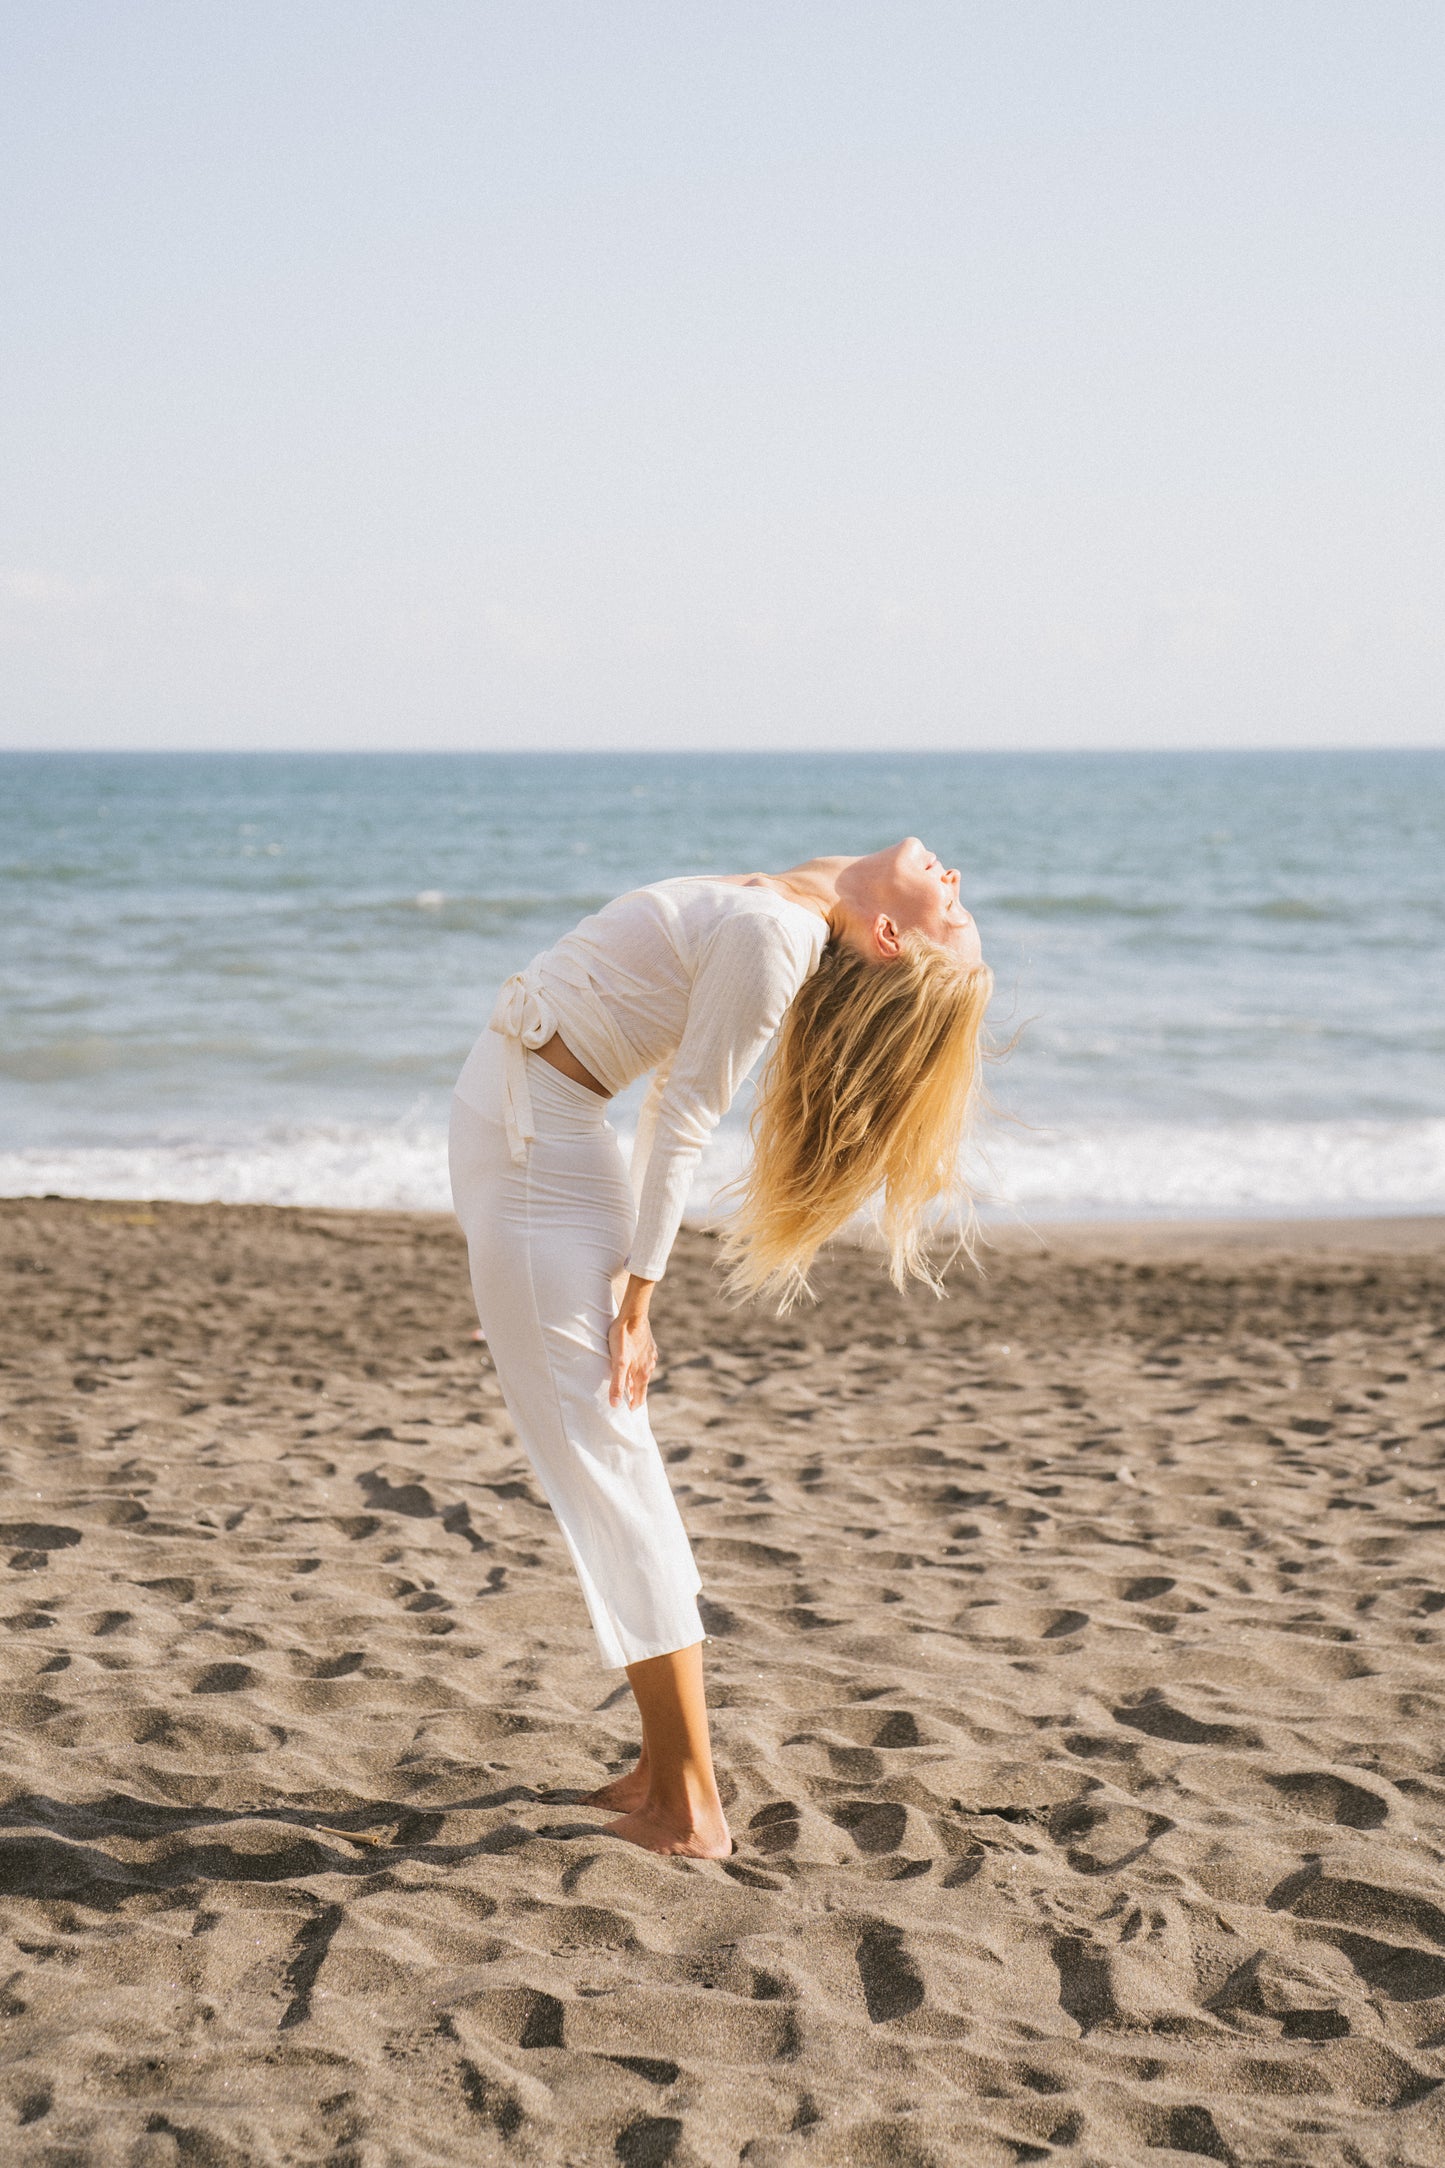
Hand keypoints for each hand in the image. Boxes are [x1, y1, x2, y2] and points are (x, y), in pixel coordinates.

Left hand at [608, 1292, 657, 1411]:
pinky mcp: (649, 1345)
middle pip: (642, 1385)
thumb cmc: (623, 1338)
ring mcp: (650, 1355)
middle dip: (635, 1393)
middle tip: (628, 1399)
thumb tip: (615, 1405)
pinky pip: (645, 1360)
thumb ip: (617, 1384)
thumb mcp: (617, 1363)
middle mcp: (649, 1367)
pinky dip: (640, 1365)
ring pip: (644, 1372)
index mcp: (642, 1374)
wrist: (633, 1315)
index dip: (634, 1404)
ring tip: (629, 1382)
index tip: (629, 1411)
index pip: (640, 1396)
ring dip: (637, 1379)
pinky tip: (635, 1361)